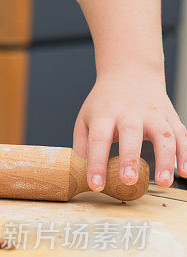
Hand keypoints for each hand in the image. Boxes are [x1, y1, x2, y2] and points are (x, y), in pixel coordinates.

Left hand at [73, 66, 185, 189]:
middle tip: (129, 180)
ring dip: (165, 159)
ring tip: (163, 182)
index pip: (98, 140)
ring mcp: (153, 113)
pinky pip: (182, 134)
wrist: (130, 72)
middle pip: (131, 134)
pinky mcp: (170, 116)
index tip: (96, 184)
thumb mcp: (85, 119)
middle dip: (130, 159)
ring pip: (163, 135)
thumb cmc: (105, 102)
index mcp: (104, 114)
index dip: (96, 164)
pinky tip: (185, 172)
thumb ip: (82, 145)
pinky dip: (186, 153)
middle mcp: (130, 112)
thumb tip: (80, 172)